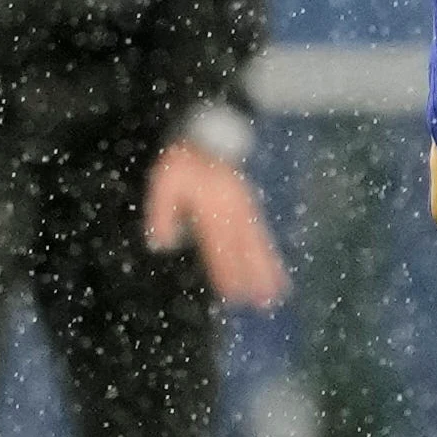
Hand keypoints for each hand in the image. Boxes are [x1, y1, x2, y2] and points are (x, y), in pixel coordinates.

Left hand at [143, 141, 289, 309]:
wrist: (208, 132)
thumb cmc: (183, 160)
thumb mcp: (164, 183)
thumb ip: (161, 214)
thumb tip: (160, 245)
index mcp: (210, 208)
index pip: (219, 247)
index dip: (226, 272)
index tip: (232, 296)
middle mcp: (232, 211)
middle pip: (245, 250)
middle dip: (254, 279)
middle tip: (264, 304)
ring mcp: (244, 208)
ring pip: (258, 244)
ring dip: (268, 270)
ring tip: (277, 293)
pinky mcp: (249, 205)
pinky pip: (262, 233)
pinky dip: (269, 253)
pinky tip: (273, 266)